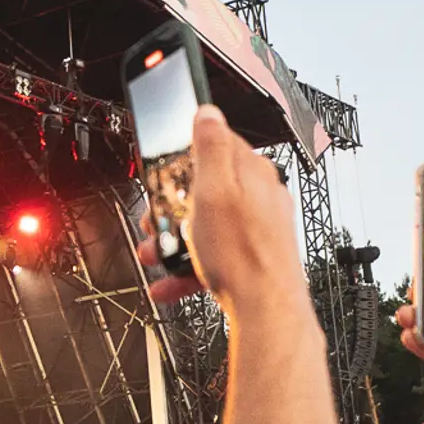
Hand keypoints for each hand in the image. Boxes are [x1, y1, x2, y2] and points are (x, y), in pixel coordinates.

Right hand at [176, 108, 307, 322]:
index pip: (220, 143)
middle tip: (157, 218)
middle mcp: (260, 197)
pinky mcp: (252, 258)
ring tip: (157, 254)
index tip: (167, 163)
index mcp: (252, 172)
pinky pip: (215, 255)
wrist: (266, 310)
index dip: (186, 153)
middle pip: (208, 188)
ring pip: (208, 225)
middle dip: (175, 205)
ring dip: (177, 239)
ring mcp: (258, 229)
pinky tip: (171, 282)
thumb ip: (211, 148)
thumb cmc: (244, 255)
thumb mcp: (214, 190)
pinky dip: (190, 267)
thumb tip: (208, 112)